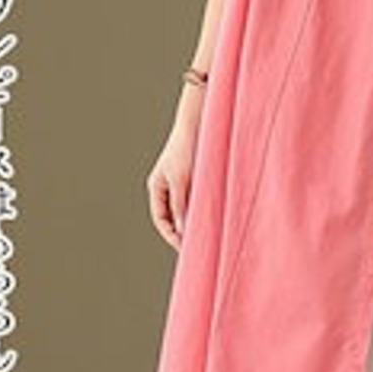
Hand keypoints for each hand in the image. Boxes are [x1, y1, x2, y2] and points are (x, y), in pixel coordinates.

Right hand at [146, 105, 202, 249]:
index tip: (185, 248)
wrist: (198, 123)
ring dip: (194, 222)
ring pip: (186, 210)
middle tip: (198, 247)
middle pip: (172, 217)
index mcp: (157, 187)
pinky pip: (196, 201)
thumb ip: (180, 204)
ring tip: (208, 235)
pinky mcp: (195, 179)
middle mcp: (167, 187)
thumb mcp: (182, 179)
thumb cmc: (186, 148)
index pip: (160, 219)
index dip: (171, 235)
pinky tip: (214, 217)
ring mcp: (181, 183)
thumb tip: (181, 230)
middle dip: (182, 232)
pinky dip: (202, 210)